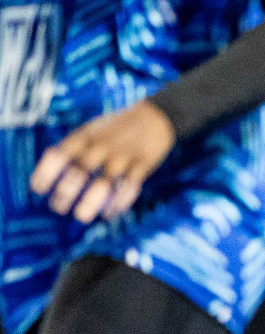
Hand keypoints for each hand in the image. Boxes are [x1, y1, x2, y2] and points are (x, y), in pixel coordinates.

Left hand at [30, 100, 175, 222]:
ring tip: (81, 216)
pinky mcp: (142, 166)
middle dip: (66, 192)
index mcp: (87, 136)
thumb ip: (75, 144)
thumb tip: (50, 161)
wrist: (157, 116)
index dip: (47, 172)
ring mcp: (124, 156)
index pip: (61, 154)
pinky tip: (110, 213)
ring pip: (105, 183)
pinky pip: (129, 188)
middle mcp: (103, 146)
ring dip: (91, 202)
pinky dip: (119, 202)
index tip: (38, 189)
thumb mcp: (94, 128)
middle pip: (81, 171)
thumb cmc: (118, 126)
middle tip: (58, 208)